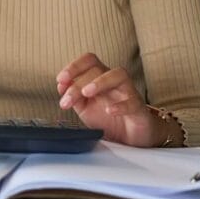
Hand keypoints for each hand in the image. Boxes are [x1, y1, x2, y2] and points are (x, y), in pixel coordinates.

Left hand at [56, 52, 173, 146]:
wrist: (131, 137)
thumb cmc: (107, 118)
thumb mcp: (84, 108)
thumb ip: (73, 96)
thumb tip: (61, 86)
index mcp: (99, 77)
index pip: (89, 61)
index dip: (74, 66)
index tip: (60, 80)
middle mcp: (114, 81)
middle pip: (97, 70)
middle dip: (78, 84)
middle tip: (66, 101)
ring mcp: (128, 92)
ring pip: (119, 75)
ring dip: (100, 82)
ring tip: (86, 93)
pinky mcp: (139, 108)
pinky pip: (133, 101)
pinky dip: (121, 105)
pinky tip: (109, 111)